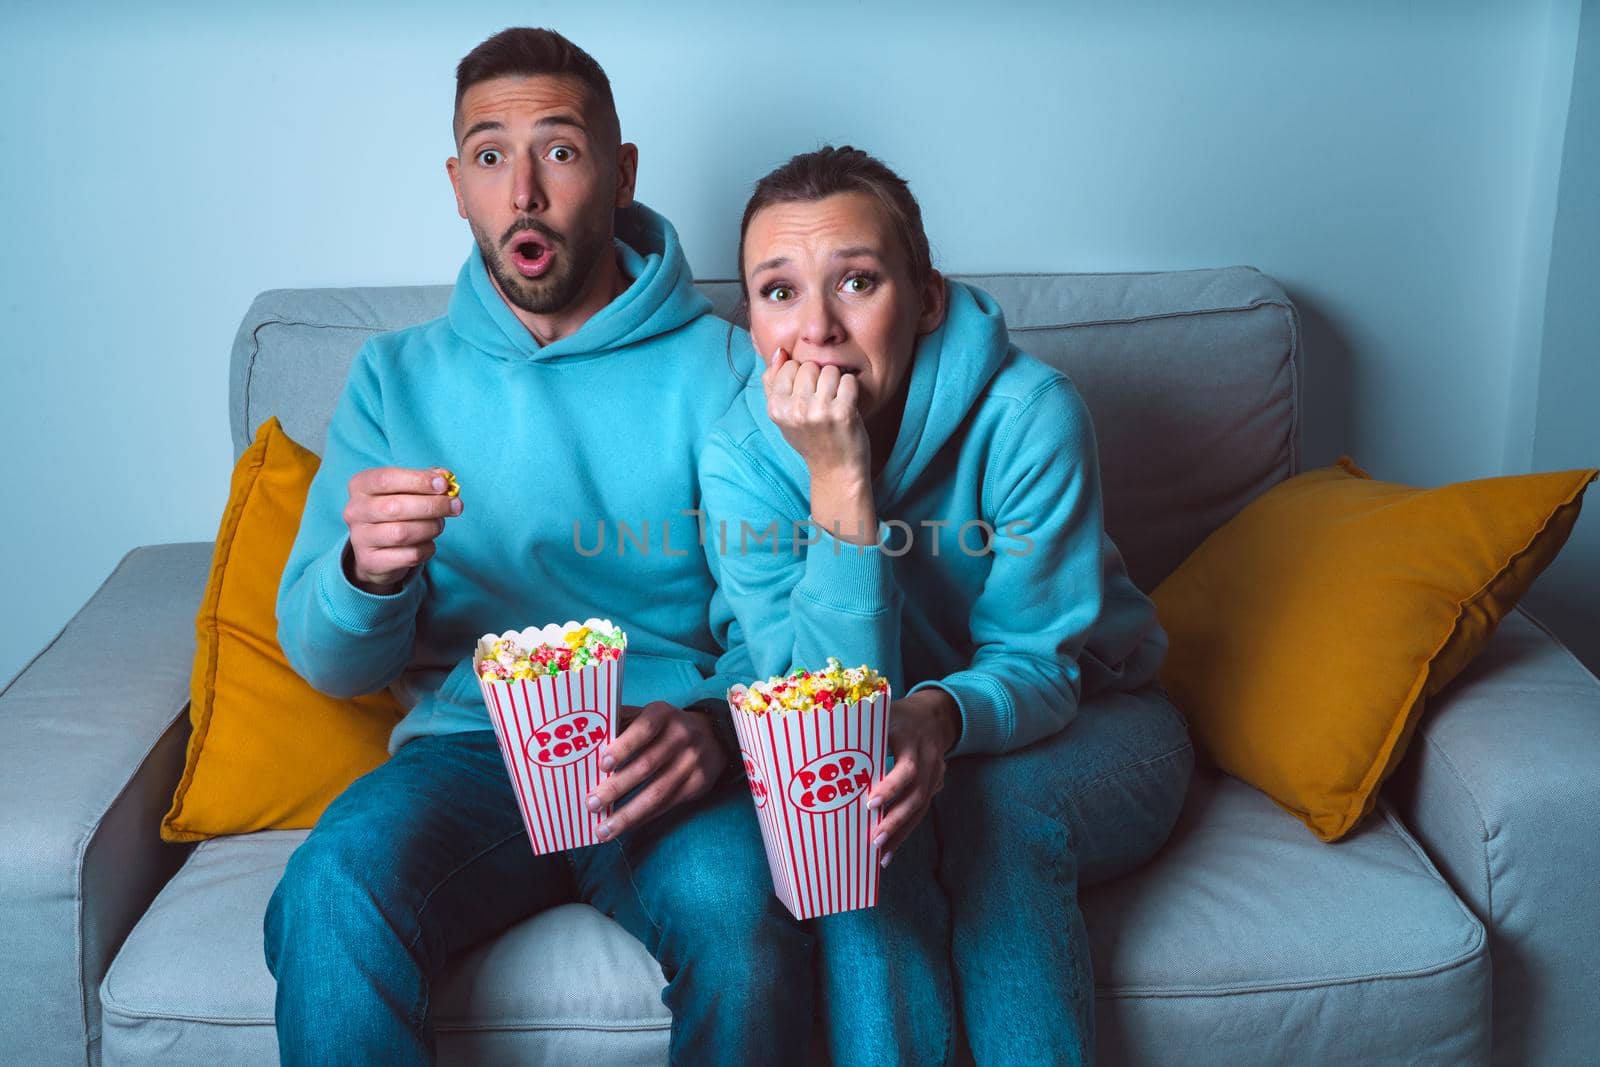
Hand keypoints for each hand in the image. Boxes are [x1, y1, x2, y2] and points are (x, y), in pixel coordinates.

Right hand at [343, 467, 461, 593]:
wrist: (376, 551)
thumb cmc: (395, 512)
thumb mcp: (406, 490)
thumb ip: (426, 480)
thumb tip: (445, 477)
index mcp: (360, 485)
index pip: (387, 479)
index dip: (418, 480)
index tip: (443, 485)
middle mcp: (355, 511)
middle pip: (396, 507)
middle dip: (432, 506)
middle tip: (455, 506)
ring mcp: (359, 538)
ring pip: (402, 533)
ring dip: (430, 528)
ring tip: (440, 524)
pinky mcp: (370, 561)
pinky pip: (408, 555)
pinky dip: (426, 548)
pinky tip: (429, 543)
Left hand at [586, 701, 726, 839]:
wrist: (715, 736)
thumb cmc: (666, 727)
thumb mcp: (649, 715)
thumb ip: (622, 722)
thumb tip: (585, 738)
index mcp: (663, 714)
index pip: (644, 728)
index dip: (624, 746)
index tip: (602, 764)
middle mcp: (681, 736)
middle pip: (647, 766)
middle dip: (616, 788)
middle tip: (591, 804)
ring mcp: (692, 761)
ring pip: (657, 792)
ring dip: (628, 814)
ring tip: (603, 830)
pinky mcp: (699, 783)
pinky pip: (668, 805)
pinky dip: (643, 818)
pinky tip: (625, 827)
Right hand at [762, 347, 870, 480]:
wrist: (835, 470)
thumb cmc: (809, 438)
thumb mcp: (782, 414)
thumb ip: (773, 382)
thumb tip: (780, 351)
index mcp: (776, 408)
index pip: (788, 366)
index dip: (800, 377)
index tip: (806, 397)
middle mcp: (795, 409)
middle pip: (809, 366)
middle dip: (818, 378)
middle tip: (822, 401)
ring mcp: (819, 411)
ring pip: (830, 370)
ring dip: (836, 383)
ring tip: (834, 403)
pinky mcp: (843, 413)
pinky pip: (849, 380)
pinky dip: (851, 389)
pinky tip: (847, 405)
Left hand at [868, 688, 960, 865]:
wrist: (934, 716)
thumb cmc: (898, 716)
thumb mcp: (882, 715)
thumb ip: (859, 728)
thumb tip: (821, 745)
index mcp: (913, 740)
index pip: (907, 768)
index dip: (890, 787)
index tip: (869, 803)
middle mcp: (929, 759)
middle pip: (917, 795)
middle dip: (895, 820)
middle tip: (874, 839)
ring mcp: (936, 774)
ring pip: (921, 808)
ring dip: (901, 833)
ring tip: (881, 855)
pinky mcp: (934, 786)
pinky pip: (921, 812)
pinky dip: (905, 831)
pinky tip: (889, 850)